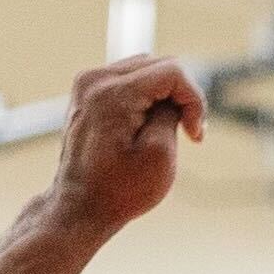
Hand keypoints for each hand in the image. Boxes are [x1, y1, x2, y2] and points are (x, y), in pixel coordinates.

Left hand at [47, 55, 205, 234]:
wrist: (78, 209)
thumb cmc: (119, 190)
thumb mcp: (160, 154)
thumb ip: (173, 112)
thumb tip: (176, 93)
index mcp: (112, 94)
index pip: (173, 71)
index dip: (194, 99)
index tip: (194, 134)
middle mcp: (94, 80)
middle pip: (160, 65)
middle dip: (181, 97)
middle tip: (187, 132)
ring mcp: (86, 84)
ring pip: (147, 69)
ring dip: (165, 96)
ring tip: (168, 130)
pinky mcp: (86, 93)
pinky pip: (130, 79)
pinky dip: (147, 97)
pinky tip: (149, 126)